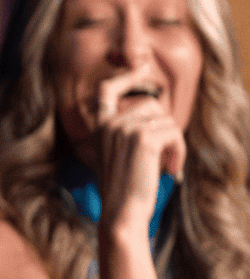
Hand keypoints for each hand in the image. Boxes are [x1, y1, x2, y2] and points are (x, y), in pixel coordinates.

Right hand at [95, 65, 185, 232]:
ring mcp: (123, 129)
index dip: (125, 77)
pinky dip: (180, 151)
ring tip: (168, 164)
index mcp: (100, 127)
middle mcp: (108, 124)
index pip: (106, 91)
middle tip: (167, 156)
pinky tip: (172, 169)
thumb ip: (129, 131)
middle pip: (151, 106)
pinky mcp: (143, 139)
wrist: (122, 211)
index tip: (142, 66)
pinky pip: (174, 133)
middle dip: (165, 128)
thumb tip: (155, 109)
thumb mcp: (120, 154)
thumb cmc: (125, 188)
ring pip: (165, 119)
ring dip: (174, 142)